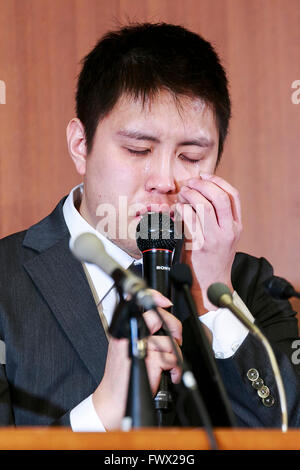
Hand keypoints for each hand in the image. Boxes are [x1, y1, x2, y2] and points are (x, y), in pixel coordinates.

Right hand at [92, 290, 181, 429]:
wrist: (111, 399)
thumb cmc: (121, 375)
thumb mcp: (125, 346)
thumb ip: (139, 331)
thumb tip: (160, 319)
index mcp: (123, 329)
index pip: (135, 302)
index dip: (154, 297)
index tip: (165, 301)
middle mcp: (128, 334)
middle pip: (157, 317)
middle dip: (174, 326)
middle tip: (176, 336)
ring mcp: (137, 346)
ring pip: (168, 339)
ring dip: (175, 353)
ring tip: (170, 362)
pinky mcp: (147, 361)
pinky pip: (171, 357)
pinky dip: (175, 368)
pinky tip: (169, 374)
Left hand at [176, 173, 241, 312]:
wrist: (211, 284)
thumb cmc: (214, 258)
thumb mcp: (225, 236)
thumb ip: (219, 217)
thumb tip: (201, 192)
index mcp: (236, 226)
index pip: (233, 196)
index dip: (218, 181)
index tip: (204, 176)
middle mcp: (228, 231)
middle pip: (219, 197)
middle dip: (202, 185)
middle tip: (190, 183)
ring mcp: (214, 238)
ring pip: (203, 206)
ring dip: (190, 195)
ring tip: (183, 194)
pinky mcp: (199, 245)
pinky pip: (189, 219)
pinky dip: (182, 209)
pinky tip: (178, 208)